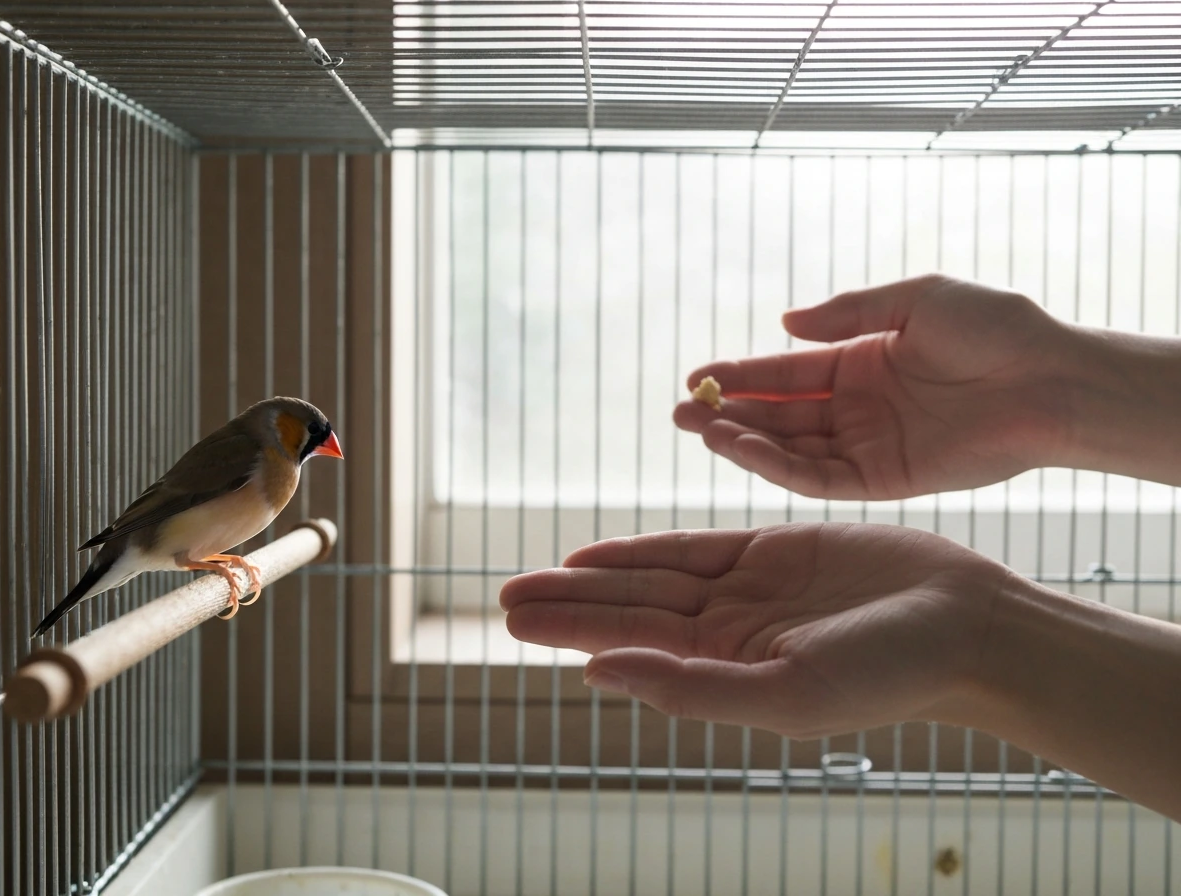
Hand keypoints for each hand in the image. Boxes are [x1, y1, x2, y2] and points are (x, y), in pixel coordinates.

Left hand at [499, 524, 1009, 737]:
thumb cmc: (888, 673)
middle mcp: (726, 634)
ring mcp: (747, 590)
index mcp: (724, 672)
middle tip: (503, 595)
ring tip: (537, 573)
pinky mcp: (772, 550)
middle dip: (566, 603)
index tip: (513, 617)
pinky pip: (693, 546)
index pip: (628, 647)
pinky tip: (603, 552)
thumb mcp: (783, 693)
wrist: (964, 625)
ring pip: (651, 578)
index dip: (569, 628)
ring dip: (594, 575)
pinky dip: (646, 548)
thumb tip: (597, 673)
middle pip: (628, 612)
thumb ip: (689, 687)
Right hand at [674, 274, 1077, 499]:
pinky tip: (744, 450)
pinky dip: (778, 467)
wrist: (1051, 379)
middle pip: (777, 416)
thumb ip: (847, 312)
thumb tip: (786, 322)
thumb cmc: (995, 329)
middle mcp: (856, 409)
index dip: (739, 376)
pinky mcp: (884, 480)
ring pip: (789, 450)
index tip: (696, 376)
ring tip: (699, 430)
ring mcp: (868, 446)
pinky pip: (820, 477)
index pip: (784, 374)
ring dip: (742, 442)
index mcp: (860, 363)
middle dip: (726, 414)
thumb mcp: (914, 299)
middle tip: (679, 411)